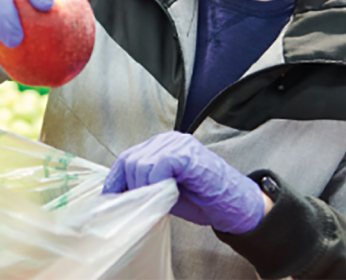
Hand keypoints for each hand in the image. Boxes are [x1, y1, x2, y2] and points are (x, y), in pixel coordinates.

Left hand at [102, 132, 265, 234]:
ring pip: (141, 164)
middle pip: (130, 160)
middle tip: (142, 205)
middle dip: (131, 187)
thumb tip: (120, 196)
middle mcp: (168, 141)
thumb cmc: (204, 200)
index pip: (127, 158)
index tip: (110, 198)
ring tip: (158, 201)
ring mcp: (178, 144)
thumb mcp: (166, 193)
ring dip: (144, 188)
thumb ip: (146, 187)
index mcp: (161, 147)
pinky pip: (158, 166)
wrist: (235, 205)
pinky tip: (166, 194)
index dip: (116, 180)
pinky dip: (155, 183)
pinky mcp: (186, 152)